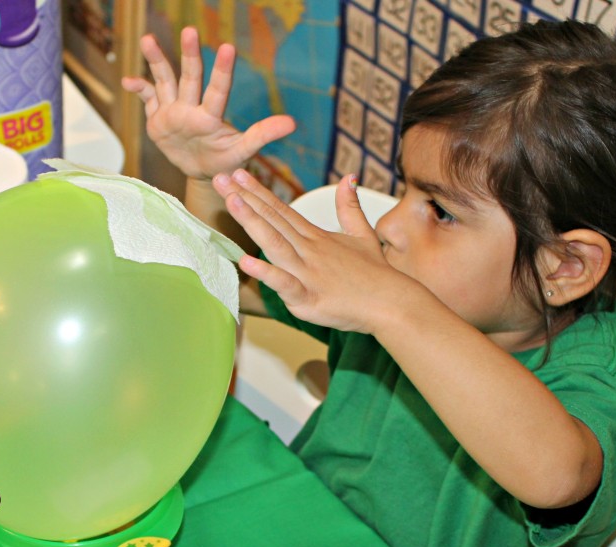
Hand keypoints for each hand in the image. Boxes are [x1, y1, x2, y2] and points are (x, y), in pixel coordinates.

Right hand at [121, 27, 295, 180]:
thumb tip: (292, 122)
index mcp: (211, 116)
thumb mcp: (242, 153)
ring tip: (148, 39)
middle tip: (190, 30)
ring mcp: (174, 110)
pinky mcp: (158, 118)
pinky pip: (148, 99)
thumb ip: (261, 136)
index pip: (218, 90)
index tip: (227, 47)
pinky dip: (138, 89)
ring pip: (165, 80)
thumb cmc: (225, 164)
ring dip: (156, 61)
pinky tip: (127, 81)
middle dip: (189, 55)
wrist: (203, 173)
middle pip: (190, 77)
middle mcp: (192, 107)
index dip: (222, 70)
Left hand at [214, 170, 413, 333]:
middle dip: (246, 199)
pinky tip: (246, 261)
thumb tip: (348, 177)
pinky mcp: (310, 298)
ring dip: (253, 223)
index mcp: (316, 238)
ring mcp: (308, 273)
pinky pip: (285, 284)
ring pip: (276, 244)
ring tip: (232, 203)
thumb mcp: (363, 234)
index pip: (282, 210)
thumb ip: (350, 207)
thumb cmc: (376, 273)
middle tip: (222, 178)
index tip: (238, 175)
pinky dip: (267, 273)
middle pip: (273, 221)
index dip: (258, 192)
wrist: (393, 303)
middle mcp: (309, 251)